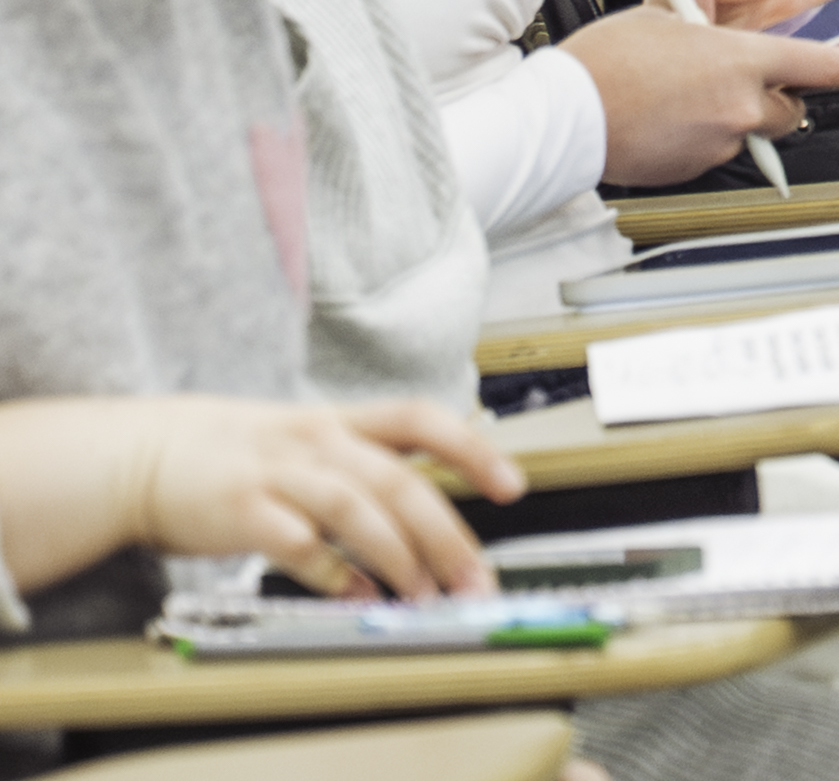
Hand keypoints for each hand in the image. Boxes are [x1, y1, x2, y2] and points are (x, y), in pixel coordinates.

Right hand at [0, 395, 519, 602]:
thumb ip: (367, 468)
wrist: (144, 455)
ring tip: (423, 596)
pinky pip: (300, 544)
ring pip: (358, 509)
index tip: (513, 485)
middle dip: (445, 533)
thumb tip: (433, 514)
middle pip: (399, 481)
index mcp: (342, 422)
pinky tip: (357, 597)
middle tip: (474, 577)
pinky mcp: (242, 512)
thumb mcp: (309, 439)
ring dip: (398, 557)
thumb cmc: (238, 453)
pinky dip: (334, 574)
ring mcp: (279, 474)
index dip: (472, 449)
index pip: (422, 421)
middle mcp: (317, 441)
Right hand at [568, 4, 838, 184]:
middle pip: (792, 107)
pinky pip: (716, 151)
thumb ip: (707, 31)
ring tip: (689, 100)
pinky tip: (669, 123)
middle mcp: (742, 103)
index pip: (822, 65)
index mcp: (742, 59)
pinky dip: (703, 139)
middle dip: (778, 97)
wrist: (567, 115)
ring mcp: (721, 140)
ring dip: (737, 118)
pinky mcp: (697, 168)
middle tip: (743, 84)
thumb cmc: (608, 62)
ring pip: (752, 130)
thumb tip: (714, 35)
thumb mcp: (664, 19)